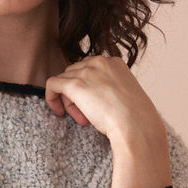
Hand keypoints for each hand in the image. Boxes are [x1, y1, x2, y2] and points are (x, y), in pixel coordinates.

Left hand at [45, 53, 163, 144]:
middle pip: (76, 73)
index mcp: (115, 63)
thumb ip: (111, 89)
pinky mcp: (74, 84)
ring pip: (65, 80)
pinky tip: (58, 111)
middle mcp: (100, 61)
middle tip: (86, 116)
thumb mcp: (125, 95)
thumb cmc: (134, 118)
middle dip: (77, 95)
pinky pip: (52, 85)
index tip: (94, 105)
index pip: (90, 69)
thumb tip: (96, 97)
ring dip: (69, 100)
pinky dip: (51, 97)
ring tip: (82, 118)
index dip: (88, 88)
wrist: (135, 125)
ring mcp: (87, 71)